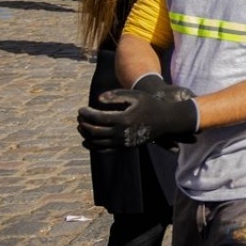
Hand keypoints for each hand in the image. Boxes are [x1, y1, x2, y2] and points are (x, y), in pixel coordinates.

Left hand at [77, 74, 197, 149]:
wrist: (166, 122)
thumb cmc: (150, 105)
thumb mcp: (135, 95)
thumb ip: (116, 95)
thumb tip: (98, 99)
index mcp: (123, 119)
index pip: (97, 118)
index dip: (86, 113)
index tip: (81, 109)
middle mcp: (121, 133)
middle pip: (94, 131)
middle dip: (83, 124)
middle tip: (79, 117)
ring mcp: (122, 143)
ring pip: (96, 143)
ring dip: (85, 135)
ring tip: (81, 127)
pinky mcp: (124, 148)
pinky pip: (104, 150)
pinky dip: (93, 146)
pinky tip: (87, 141)